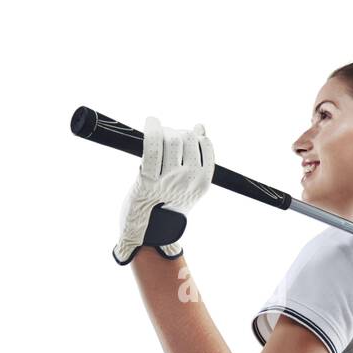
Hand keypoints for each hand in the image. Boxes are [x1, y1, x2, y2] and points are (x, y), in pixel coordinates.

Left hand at [113, 115, 214, 264]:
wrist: (148, 230)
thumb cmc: (167, 203)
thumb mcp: (190, 184)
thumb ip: (198, 156)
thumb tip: (200, 127)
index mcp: (203, 182)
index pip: (204, 144)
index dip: (194, 135)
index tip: (185, 137)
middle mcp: (189, 181)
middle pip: (186, 138)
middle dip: (177, 132)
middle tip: (167, 139)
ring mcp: (169, 180)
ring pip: (171, 139)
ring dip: (164, 130)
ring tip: (158, 135)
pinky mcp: (148, 180)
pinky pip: (153, 146)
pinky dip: (152, 129)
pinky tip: (151, 122)